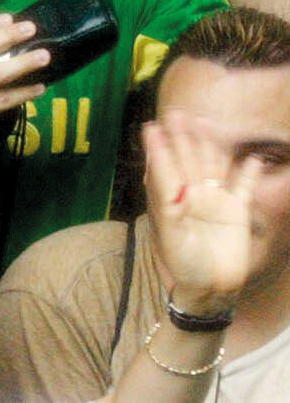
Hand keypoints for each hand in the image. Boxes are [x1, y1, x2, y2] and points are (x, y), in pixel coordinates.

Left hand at [143, 110, 257, 312]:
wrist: (210, 287)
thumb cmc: (182, 262)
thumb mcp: (168, 230)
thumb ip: (166, 197)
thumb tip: (157, 165)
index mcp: (171, 202)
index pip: (164, 169)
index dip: (159, 148)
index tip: (151, 127)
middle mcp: (192, 198)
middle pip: (188, 162)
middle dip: (183, 139)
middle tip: (178, 114)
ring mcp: (215, 203)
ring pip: (213, 168)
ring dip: (211, 148)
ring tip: (207, 124)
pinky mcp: (237, 212)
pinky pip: (243, 188)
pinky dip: (248, 175)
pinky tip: (252, 159)